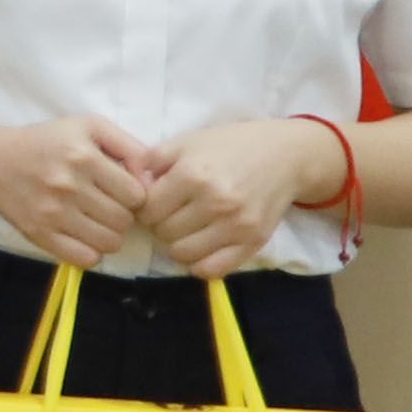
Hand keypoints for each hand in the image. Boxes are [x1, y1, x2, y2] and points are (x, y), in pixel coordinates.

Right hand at [0, 112, 169, 273]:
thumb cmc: (46, 141)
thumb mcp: (89, 127)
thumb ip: (128, 145)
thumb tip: (152, 179)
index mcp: (83, 156)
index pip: (137, 195)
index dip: (134, 195)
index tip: (120, 190)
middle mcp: (67, 185)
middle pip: (124, 221)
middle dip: (122, 215)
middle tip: (107, 206)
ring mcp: (52, 213)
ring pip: (109, 242)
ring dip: (109, 235)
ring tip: (96, 221)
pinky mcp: (40, 234)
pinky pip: (85, 258)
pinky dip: (91, 252)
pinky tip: (83, 236)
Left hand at [129, 117, 341, 278]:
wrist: (286, 155)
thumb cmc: (230, 145)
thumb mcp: (186, 143)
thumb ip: (150, 162)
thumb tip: (125, 183)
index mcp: (193, 175)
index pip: (147, 209)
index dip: (143, 207)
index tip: (153, 201)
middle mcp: (215, 202)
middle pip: (162, 232)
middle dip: (160, 224)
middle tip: (171, 213)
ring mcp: (237, 225)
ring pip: (182, 253)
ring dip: (177, 243)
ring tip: (185, 227)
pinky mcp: (254, 242)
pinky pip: (212, 269)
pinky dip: (199, 263)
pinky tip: (201, 245)